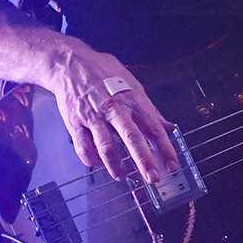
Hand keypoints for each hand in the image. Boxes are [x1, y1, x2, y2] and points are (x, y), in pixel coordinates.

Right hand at [47, 45, 178, 183]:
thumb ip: (150, 110)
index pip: (153, 127)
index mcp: (132, 100)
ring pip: (105, 146)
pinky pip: (83, 146)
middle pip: (132, 137)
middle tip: (153, 178)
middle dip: (144, 160)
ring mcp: (93, 117)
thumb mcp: (133, 85)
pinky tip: (97, 163)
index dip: (164, 148)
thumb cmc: (104, 73)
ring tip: (122, 176)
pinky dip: (91, 158)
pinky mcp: (75, 123)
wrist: (70, 64)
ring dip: (115, 165)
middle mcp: (114, 110)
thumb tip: (168, 127)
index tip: (172, 165)